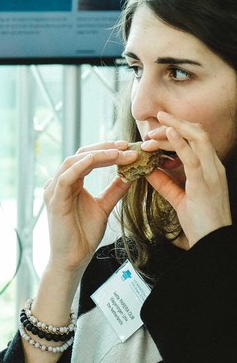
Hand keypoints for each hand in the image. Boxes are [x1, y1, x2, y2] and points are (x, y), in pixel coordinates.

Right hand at [42, 142, 133, 275]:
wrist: (73, 258)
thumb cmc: (84, 235)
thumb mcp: (104, 207)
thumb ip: (115, 189)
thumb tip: (132, 173)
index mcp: (70, 183)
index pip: (87, 158)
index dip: (107, 150)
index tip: (129, 148)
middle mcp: (59, 183)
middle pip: (80, 154)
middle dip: (105, 148)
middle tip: (127, 145)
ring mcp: (54, 191)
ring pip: (73, 161)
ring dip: (98, 154)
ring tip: (120, 153)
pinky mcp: (55, 201)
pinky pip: (67, 177)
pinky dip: (83, 166)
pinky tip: (99, 160)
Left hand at [142, 111, 231, 246]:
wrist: (212, 240)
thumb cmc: (200, 222)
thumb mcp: (179, 198)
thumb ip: (165, 183)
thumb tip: (148, 170)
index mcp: (210, 169)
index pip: (197, 140)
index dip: (179, 131)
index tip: (158, 131)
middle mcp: (214, 167)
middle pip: (199, 134)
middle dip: (177, 124)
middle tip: (155, 122)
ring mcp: (212, 173)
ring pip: (198, 139)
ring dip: (177, 128)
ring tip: (159, 122)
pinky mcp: (204, 182)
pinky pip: (192, 157)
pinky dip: (179, 142)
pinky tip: (168, 134)